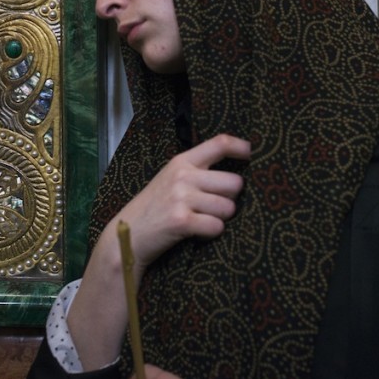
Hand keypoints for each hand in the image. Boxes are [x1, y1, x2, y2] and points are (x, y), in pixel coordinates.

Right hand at [67, 133, 249, 370]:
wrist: (127, 235)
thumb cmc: (154, 207)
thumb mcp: (170, 179)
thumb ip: (196, 170)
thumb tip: (236, 173)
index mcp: (182, 161)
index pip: (220, 143)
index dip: (242, 147)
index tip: (252, 154)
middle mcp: (183, 176)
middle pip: (234, 182)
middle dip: (230, 198)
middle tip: (213, 206)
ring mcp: (181, 198)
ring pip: (229, 207)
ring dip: (221, 218)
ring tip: (202, 220)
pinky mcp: (181, 221)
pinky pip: (217, 226)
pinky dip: (212, 233)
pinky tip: (197, 232)